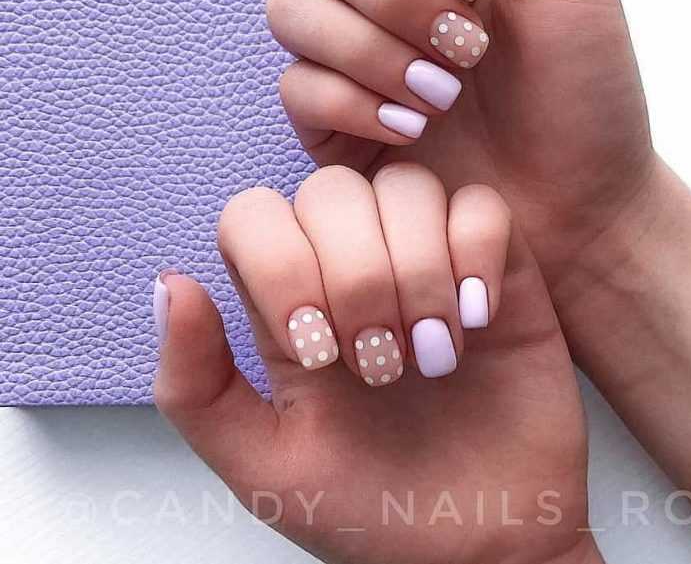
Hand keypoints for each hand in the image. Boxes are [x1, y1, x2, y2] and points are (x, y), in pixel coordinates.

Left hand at [154, 164, 600, 563]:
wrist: (483, 539)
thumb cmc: (372, 506)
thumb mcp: (267, 464)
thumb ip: (198, 387)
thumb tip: (170, 286)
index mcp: (289, 302)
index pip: (255, 215)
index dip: (280, 265)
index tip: (317, 353)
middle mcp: (352, 264)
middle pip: (332, 191)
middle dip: (357, 277)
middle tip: (381, 365)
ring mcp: (426, 256)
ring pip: (406, 187)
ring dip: (418, 271)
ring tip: (437, 354)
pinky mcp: (495, 265)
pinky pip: (480, 207)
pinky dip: (477, 256)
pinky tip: (478, 320)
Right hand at [267, 0, 653, 291]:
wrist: (578, 208)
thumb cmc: (583, 96)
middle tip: (467, 42)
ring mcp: (349, 56)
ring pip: (291, 8)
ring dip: (372, 49)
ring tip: (445, 95)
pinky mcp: (331, 121)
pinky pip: (295, 87)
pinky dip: (354, 103)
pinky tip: (412, 131)